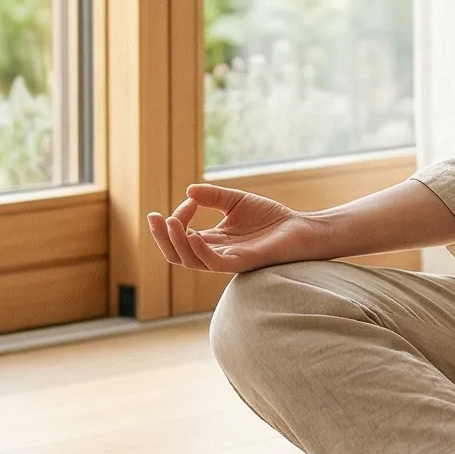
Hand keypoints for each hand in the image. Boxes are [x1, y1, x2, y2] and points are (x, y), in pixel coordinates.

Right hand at [148, 184, 332, 274]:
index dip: (178, 218)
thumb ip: (213, 196)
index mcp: (212, 242)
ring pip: (190, 260)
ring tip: (170, 222)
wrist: (300, 228)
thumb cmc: (271, 218)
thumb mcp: (236, 201)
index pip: (182, 236)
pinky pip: (213, 263)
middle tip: (154, 217)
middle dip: (162, 237)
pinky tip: (192, 235)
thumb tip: (188, 191)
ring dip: (176, 241)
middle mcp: (215, 254)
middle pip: (177, 254)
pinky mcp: (242, 262)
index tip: (190, 200)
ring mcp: (227, 260)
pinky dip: (199, 251)